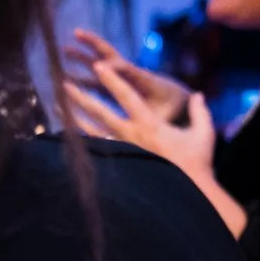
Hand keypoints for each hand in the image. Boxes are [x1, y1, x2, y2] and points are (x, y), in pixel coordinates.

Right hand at [62, 29, 184, 112]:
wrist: (180, 103)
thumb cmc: (174, 110)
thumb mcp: (166, 115)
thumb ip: (155, 118)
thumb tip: (149, 128)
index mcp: (146, 79)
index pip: (128, 70)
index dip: (114, 68)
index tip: (98, 66)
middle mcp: (132, 74)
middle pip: (111, 55)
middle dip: (94, 44)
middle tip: (77, 32)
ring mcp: (123, 79)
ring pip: (100, 65)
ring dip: (83, 57)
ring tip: (64, 49)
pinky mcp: (117, 86)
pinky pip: (96, 80)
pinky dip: (82, 76)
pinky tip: (65, 77)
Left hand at [63, 59, 248, 237]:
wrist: (186, 194)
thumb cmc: (196, 164)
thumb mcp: (203, 135)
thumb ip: (200, 112)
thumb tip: (198, 94)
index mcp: (150, 124)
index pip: (127, 97)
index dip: (112, 80)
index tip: (98, 66)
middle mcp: (131, 136)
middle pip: (100, 113)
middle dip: (82, 97)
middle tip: (64, 84)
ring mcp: (123, 151)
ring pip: (92, 131)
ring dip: (74, 117)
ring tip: (57, 107)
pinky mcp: (120, 163)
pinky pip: (97, 149)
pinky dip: (81, 140)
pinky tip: (67, 136)